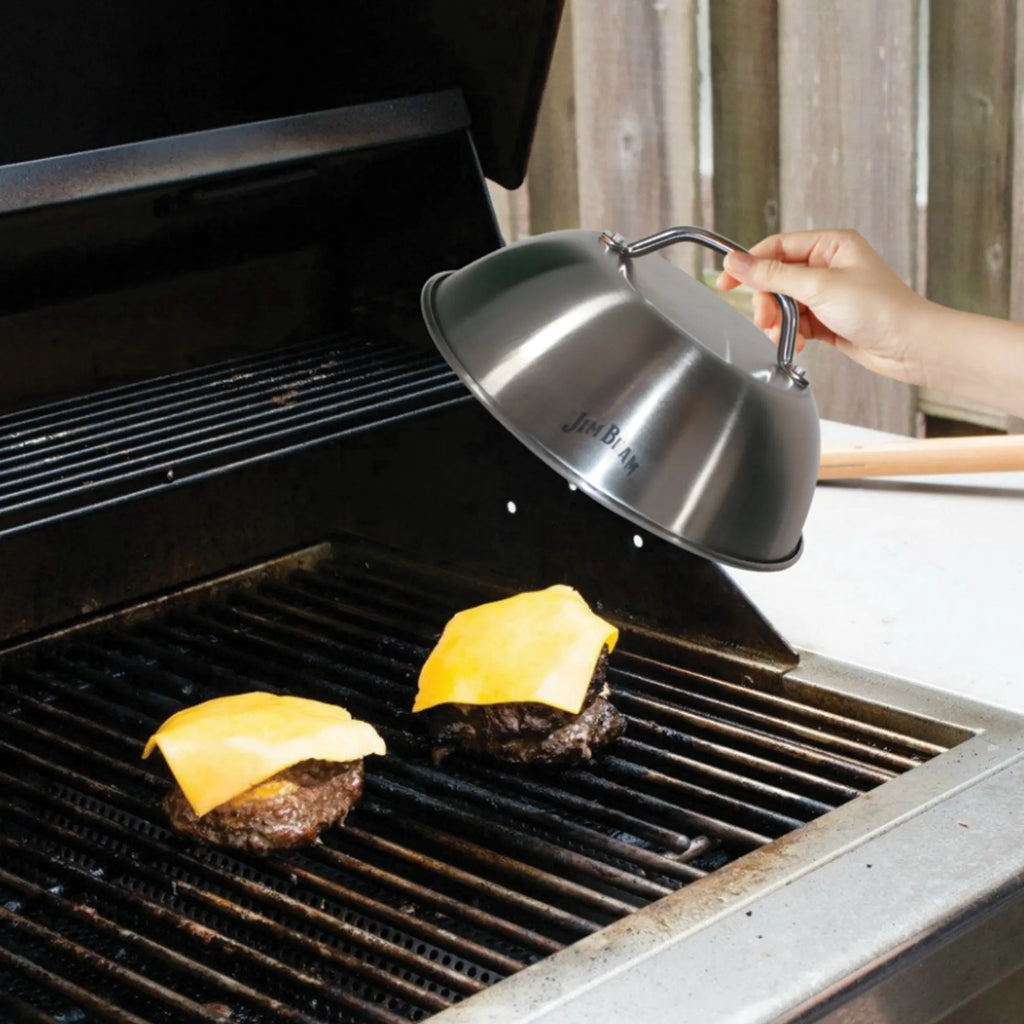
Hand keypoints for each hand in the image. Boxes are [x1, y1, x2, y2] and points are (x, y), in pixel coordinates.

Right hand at [716, 229, 929, 384]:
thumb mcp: (819, 287)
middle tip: (765, 320)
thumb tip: (737, 262)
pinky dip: (791, 333)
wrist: (909, 346)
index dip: (749, 264)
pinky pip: (796, 322)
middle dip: (767, 301)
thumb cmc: (880, 309)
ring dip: (778, 321)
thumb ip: (774, 275)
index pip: (777, 247)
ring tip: (784, 335)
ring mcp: (828, 293)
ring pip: (784, 303)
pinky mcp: (828, 318)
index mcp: (830, 245)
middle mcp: (828, 266)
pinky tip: (797, 342)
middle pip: (776, 278)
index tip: (726, 281)